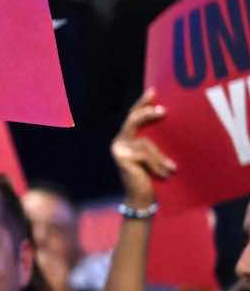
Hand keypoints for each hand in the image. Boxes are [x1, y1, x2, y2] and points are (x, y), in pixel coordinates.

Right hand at [111, 88, 173, 209]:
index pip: (133, 116)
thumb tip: (165, 118)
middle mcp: (119, 142)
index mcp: (125, 138)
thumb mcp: (152, 155)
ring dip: (160, 157)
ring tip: (171, 168)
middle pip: (133, 121)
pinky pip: (145, 155)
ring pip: (145, 143)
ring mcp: (118, 149)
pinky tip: (166, 173)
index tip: (154, 91)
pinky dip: (158, 164)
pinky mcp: (122, 158)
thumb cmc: (151, 176)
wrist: (141, 198)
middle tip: (163, 111)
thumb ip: (153, 140)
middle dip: (147, 114)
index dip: (142, 103)